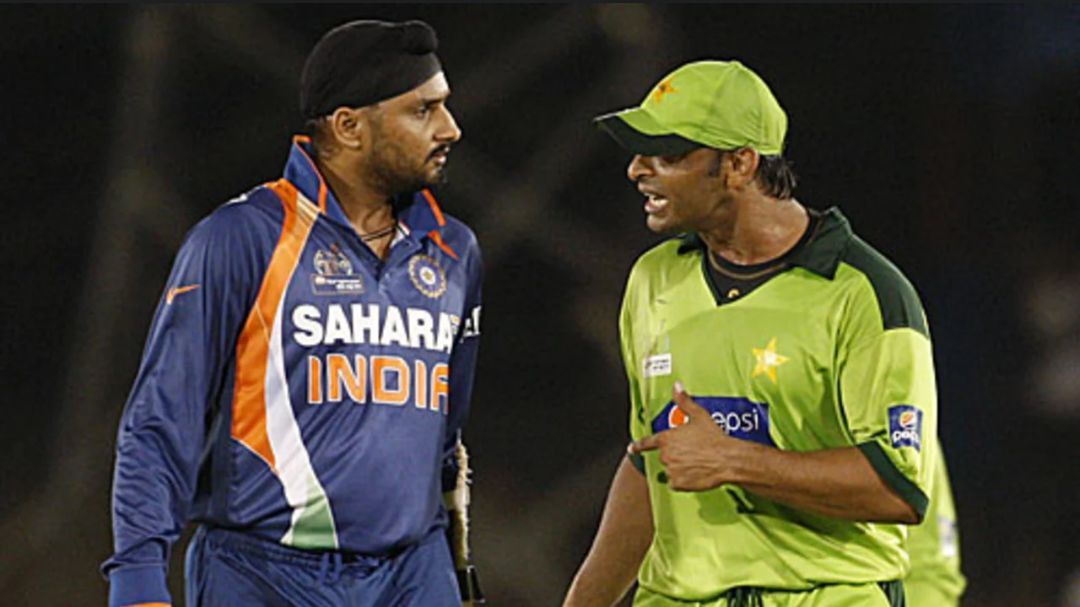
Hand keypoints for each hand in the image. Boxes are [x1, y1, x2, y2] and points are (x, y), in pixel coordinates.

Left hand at [628, 382, 745, 490]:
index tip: (631, 448)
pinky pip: (676, 483)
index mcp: (667, 438)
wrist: (726, 459)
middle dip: (676, 455)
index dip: (638, 446)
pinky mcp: (678, 483)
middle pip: (665, 456)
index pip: (647, 442)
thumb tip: (677, 387)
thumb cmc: (714, 438)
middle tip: (692, 453)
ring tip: (696, 463)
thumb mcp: (699, 415)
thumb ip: (684, 401)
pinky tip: (695, 474)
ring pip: (670, 470)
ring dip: (679, 468)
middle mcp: (666, 454)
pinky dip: (683, 481)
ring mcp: (671, 470)